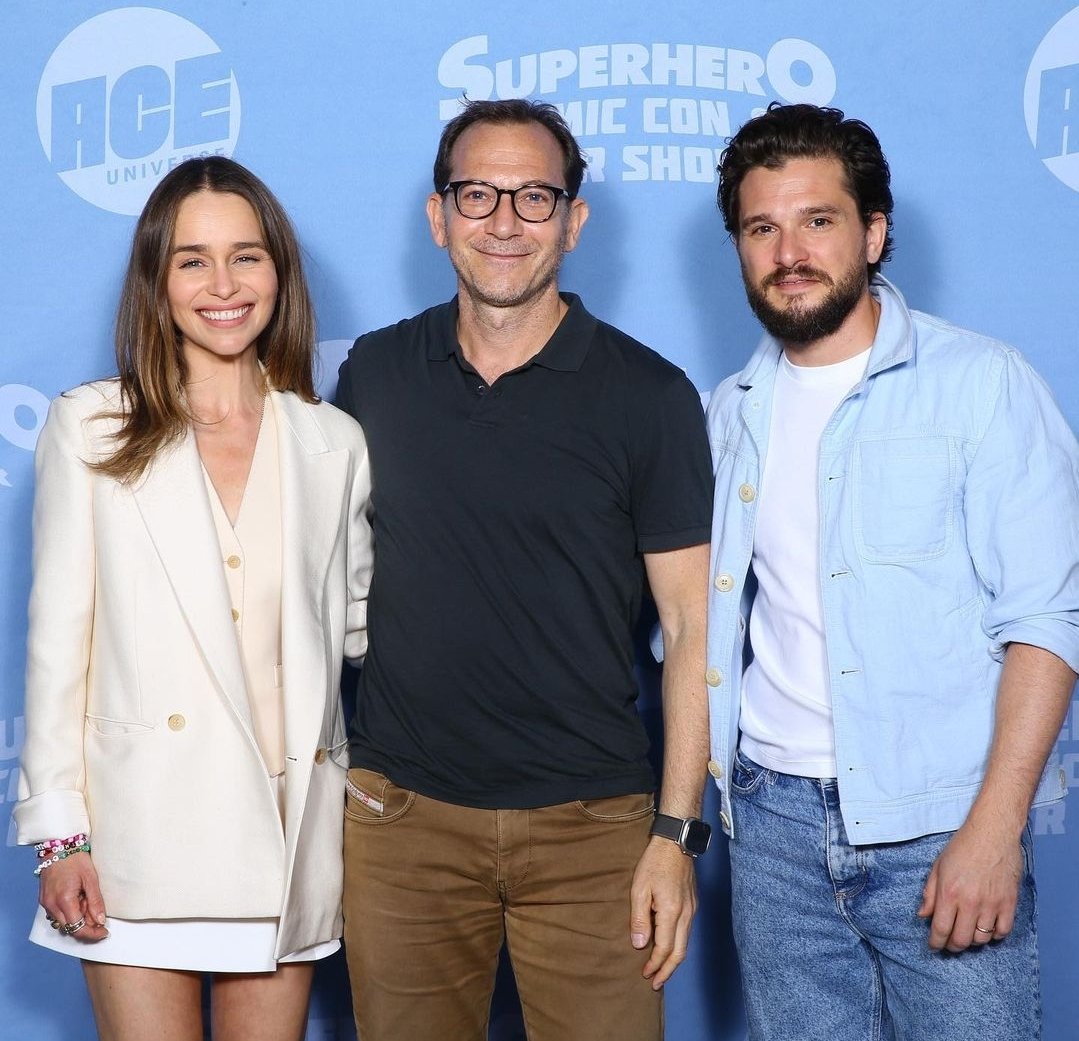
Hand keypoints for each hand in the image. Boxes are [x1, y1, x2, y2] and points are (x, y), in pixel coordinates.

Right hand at [39, 853, 108, 942]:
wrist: (58, 846)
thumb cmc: (75, 859)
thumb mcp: (91, 879)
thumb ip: (95, 901)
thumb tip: (100, 921)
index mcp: (64, 900)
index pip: (77, 928)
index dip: (91, 934)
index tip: (103, 932)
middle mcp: (51, 905)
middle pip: (69, 928)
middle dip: (86, 926)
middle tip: (98, 915)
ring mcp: (46, 903)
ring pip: (63, 922)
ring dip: (77, 919)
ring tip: (87, 902)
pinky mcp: (44, 900)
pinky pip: (57, 914)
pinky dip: (69, 913)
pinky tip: (78, 900)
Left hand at [629, 837, 696, 988]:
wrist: (675, 842)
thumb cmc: (654, 862)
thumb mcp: (639, 888)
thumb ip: (639, 918)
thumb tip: (639, 944)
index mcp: (671, 912)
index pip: (664, 948)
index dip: (655, 965)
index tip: (645, 975)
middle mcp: (686, 914)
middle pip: (680, 952)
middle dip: (667, 970)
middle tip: (655, 982)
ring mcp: (692, 909)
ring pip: (685, 943)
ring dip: (673, 959)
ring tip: (660, 969)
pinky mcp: (693, 904)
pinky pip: (687, 932)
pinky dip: (678, 945)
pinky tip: (668, 946)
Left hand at [917, 822, 1021, 951]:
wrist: (992, 834)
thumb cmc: (962, 847)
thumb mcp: (938, 866)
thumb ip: (930, 893)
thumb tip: (923, 915)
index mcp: (950, 892)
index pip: (941, 929)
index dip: (936, 943)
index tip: (934, 946)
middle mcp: (971, 902)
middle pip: (962, 940)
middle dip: (952, 946)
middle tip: (949, 943)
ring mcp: (992, 904)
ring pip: (982, 939)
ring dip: (972, 941)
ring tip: (967, 933)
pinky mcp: (1009, 903)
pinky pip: (1003, 931)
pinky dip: (994, 935)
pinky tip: (987, 929)